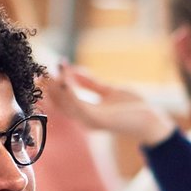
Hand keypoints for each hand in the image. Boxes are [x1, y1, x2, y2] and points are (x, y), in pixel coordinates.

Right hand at [41, 63, 176, 146]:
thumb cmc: (133, 107)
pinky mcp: (97, 119)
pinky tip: (65, 74)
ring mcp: (90, 121)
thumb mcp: (108, 91)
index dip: (51, 88)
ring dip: (56, 86)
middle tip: (38, 71)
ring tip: (50, 70)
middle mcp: (84, 119)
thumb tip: (74, 71)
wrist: (151, 119)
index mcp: (85, 114)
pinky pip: (77, 103)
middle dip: (48, 88)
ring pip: (65, 103)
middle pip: (59, 104)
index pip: (62, 102)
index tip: (43, 72)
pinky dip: (69, 88)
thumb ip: (90, 84)